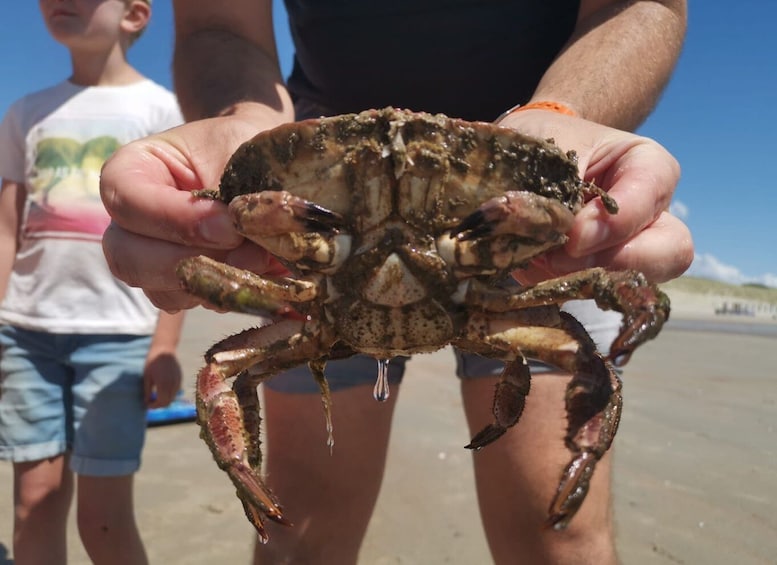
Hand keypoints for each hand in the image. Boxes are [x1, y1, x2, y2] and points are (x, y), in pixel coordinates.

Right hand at [100, 115, 284, 311]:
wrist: (268, 163)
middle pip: (128, 257)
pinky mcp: (180, 285)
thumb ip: (236, 191)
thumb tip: (251, 235)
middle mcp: (131, 220)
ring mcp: (151, 258)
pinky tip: (258, 275)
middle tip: (251, 253)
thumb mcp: (241, 152)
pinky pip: (190, 303)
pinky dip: (225, 294)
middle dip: (192, 262)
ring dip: (214, 283)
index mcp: (133, 170)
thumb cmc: (247, 146)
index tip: (231, 226)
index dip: (176, 220)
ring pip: (160, 290)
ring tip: (262, 261)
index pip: (126, 201)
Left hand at [143, 350, 182, 408]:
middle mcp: (172, 385)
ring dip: (165, 400)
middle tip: (151, 402)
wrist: (164, 350)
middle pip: (168, 402)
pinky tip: (163, 390)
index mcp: (163, 385)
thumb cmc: (152, 362)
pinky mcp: (180, 379)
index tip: (147, 404)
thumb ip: (148, 391)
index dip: (153, 406)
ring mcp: (178, 382)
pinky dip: (169, 394)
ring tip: (156, 396)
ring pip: (173, 397)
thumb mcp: (147, 377)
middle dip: (159, 405)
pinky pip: (176, 391)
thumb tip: (146, 401)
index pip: (161, 402)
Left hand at [498, 110, 693, 283]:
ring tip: (537, 260)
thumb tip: (550, 228)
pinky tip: (532, 268)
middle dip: (616, 263)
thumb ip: (554, 181)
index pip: (651, 196)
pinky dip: (562, 289)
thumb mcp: (545, 144)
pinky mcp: (598, 276)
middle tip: (563, 259)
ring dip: (582, 280)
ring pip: (635, 283)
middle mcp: (649, 215)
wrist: (519, 161)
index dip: (615, 224)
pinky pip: (596, 296)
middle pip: (671, 253)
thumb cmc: (540, 142)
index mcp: (646, 166)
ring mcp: (629, 250)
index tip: (572, 236)